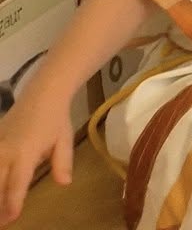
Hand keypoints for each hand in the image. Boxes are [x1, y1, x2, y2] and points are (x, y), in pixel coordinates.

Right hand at [0, 92, 73, 222]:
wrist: (41, 95)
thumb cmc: (56, 120)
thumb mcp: (64, 140)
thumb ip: (62, 163)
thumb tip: (64, 184)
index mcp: (26, 153)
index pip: (17, 183)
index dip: (12, 203)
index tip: (11, 219)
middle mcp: (6, 152)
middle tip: (1, 222)